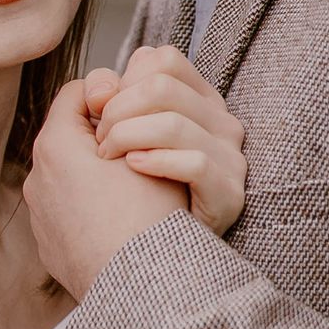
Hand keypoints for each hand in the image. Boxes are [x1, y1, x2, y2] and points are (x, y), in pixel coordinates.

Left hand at [23, 81, 187, 298]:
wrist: (138, 287)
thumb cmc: (148, 215)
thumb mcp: (147, 146)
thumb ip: (124, 110)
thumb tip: (112, 93)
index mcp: (56, 145)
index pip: (78, 91)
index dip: (111, 96)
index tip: (135, 113)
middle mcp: (38, 177)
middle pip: (71, 136)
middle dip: (102, 137)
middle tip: (138, 150)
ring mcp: (40, 214)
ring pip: (68, 175)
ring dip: (94, 174)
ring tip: (131, 191)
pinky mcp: (49, 245)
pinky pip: (68, 211)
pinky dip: (89, 208)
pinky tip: (119, 221)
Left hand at [83, 45, 246, 236]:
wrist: (153, 268)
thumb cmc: (130, 203)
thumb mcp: (115, 140)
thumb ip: (108, 100)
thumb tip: (98, 83)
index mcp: (198, 103)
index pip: (164, 60)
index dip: (125, 82)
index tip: (104, 116)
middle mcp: (220, 124)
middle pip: (160, 86)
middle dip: (117, 113)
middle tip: (101, 147)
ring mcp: (229, 159)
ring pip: (172, 123)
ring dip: (127, 139)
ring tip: (113, 162)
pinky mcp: (228, 194)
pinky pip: (194, 163)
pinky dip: (156, 163)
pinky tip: (135, 170)